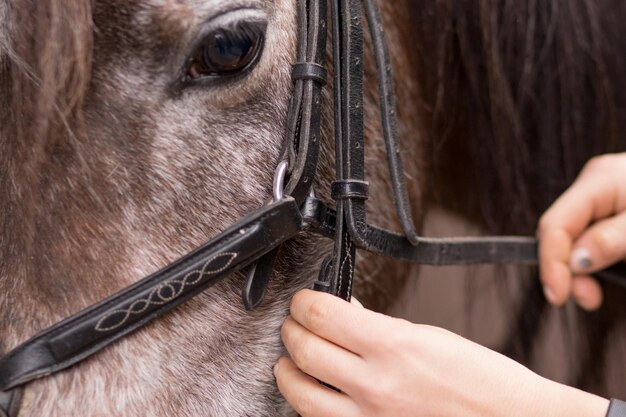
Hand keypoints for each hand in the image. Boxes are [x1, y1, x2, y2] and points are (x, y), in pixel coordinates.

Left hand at [274, 290, 607, 416]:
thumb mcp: (429, 337)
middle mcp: (377, 385)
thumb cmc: (483, 383)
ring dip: (288, 371)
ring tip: (292, 361)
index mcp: (394, 346)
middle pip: (304, 350)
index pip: (322, 314)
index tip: (304, 301)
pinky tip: (315, 394)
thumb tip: (344, 314)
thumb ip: (379, 326)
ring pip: (300, 394)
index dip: (304, 302)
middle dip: (291, 330)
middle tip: (294, 324)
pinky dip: (309, 405)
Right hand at [539, 153, 625, 309]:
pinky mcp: (618, 214)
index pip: (556, 224)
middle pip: (562, 233)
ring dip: (583, 271)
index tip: (559, 297)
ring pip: (577, 241)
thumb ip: (613, 239)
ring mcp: (606, 199)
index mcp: (600, 180)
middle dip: (568, 270)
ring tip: (597, 294)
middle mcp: (596, 188)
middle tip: (589, 301)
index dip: (551, 262)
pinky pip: (596, 241)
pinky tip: (610, 274)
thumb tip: (576, 261)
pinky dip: (599, 263)